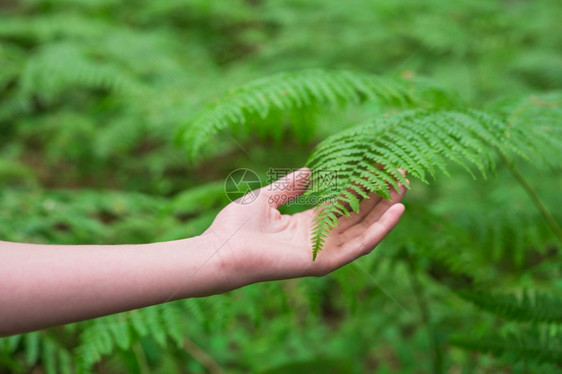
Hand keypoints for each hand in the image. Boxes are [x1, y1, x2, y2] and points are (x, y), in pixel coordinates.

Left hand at [202, 167, 406, 288]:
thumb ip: (289, 186)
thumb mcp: (266, 197)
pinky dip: (380, 229)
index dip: (361, 186)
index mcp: (307, 224)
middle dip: (380, 195)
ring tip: (404, 186)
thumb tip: (310, 171)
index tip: (378, 167)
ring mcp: (324, 251)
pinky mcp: (324, 262)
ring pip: (365, 228)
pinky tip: (397, 210)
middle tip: (400, 172)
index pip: (344, 204)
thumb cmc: (236, 227)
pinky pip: (359, 246)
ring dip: (386, 209)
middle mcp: (320, 238)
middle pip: (359, 215)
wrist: (220, 250)